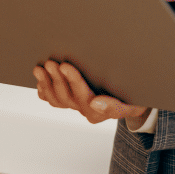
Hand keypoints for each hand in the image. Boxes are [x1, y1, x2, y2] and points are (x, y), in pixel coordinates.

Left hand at [34, 60, 149, 127]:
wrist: (134, 101)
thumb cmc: (135, 99)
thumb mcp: (133, 103)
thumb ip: (115, 106)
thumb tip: (95, 103)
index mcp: (101, 110)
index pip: (84, 95)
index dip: (73, 80)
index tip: (65, 66)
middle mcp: (87, 109)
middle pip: (67, 97)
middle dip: (57, 79)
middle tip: (50, 63)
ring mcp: (77, 106)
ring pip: (57, 99)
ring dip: (47, 84)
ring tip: (40, 69)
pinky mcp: (72, 101)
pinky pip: (54, 101)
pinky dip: (45, 91)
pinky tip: (40, 81)